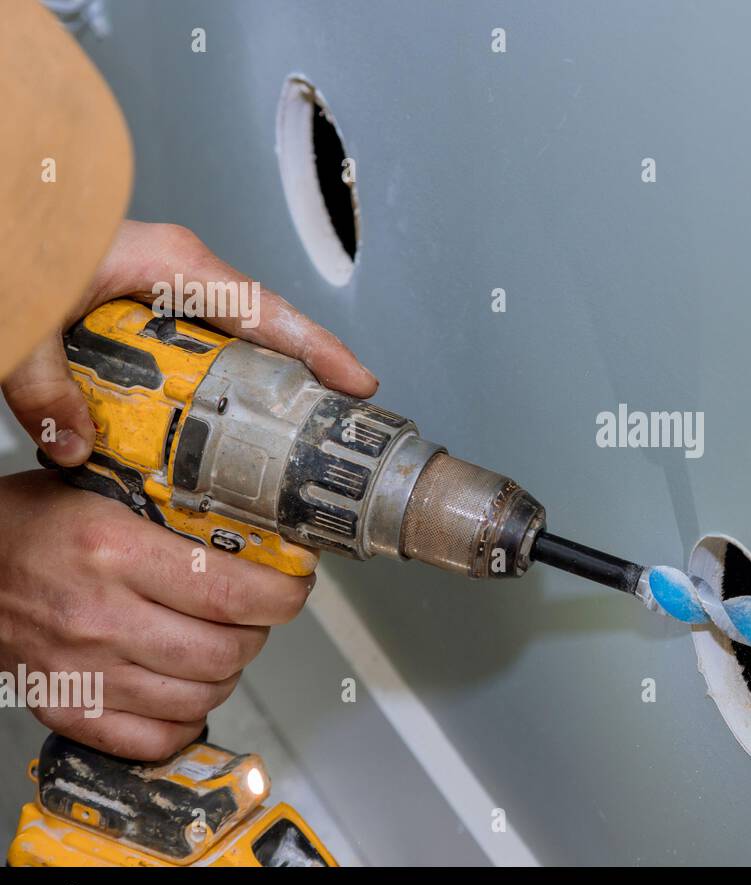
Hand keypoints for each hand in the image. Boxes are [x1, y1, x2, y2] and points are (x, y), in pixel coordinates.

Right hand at [0, 470, 316, 759]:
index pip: (231, 592)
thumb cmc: (29, 526)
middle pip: (225, 652)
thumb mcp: (102, 492)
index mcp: (113, 551)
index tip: (293, 587)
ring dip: (228, 673)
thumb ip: (174, 511)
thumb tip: (259, 525)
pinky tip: (186, 688)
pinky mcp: (67, 710)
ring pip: (201, 697)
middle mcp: (98, 616)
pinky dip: (186, 719)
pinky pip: (155, 739)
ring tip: (221, 645)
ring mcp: (82, 671)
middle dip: (259, 633)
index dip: (281, 596)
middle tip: (256, 614)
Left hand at [2, 219, 377, 464]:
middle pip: (264, 330)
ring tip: (280, 438)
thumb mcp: (22, 322)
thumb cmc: (14, 239)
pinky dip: (215, 382)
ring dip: (257, 385)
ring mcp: (168, 284)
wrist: (0, 216)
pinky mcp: (148, 300)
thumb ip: (42, 386)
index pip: (268, 311)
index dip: (321, 349)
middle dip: (303, 376)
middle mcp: (180, 270)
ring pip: (234, 340)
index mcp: (172, 263)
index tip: (358, 382)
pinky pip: (201, 344)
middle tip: (329, 426)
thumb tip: (74, 445)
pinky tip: (206, 421)